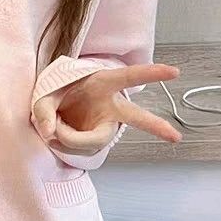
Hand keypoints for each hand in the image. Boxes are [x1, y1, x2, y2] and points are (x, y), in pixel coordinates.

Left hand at [32, 63, 182, 155]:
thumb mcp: (45, 93)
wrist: (52, 106)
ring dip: (71, 138)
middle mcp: (110, 105)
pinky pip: (81, 148)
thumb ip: (44, 109)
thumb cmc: (57, 92)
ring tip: (53, 126)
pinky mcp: (96, 139)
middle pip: (135, 117)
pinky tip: (56, 135)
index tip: (174, 72)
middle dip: (156, 126)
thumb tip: (49, 131)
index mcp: (103, 83)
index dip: (151, 73)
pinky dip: (65, 144)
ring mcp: (105, 124)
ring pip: (98, 140)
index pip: (129, 76)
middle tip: (176, 137)